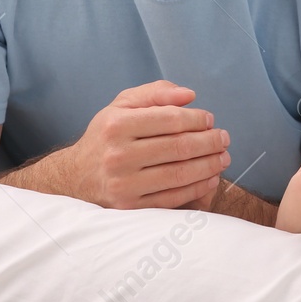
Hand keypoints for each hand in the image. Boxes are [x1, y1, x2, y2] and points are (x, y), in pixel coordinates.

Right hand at [66, 80, 230, 209]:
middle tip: (224, 139)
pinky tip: (210, 178)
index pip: (171, 119)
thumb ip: (156, 93)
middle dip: (210, 142)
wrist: (76, 178)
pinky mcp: (130, 208)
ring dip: (210, 166)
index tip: (210, 120)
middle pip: (179, 148)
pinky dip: (197, 188)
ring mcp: (124, 184)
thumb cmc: (106, 136)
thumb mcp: (122, 105)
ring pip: (180, 174)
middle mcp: (118, 155)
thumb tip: (190, 95)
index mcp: (117, 125)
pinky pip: (173, 198)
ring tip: (223, 158)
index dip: (197, 119)